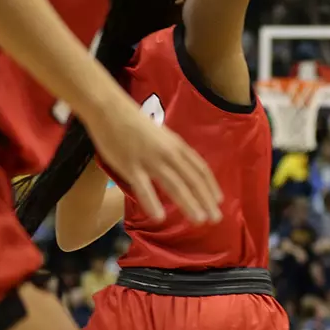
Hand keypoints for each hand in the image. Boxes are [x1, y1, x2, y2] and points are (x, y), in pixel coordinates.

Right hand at [78, 97, 221, 223]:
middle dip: (205, 200)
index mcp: (177, 146)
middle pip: (192, 180)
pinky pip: (143, 187)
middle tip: (216, 219)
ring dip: (189, 204)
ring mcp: (149, 160)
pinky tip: (159, 218)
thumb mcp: (162, 136)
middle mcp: (168, 153)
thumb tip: (184, 169)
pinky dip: (152, 202)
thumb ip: (173, 152)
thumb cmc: (135, 124)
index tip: (219, 201)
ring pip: (175, 185)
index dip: (211, 186)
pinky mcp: (130, 166)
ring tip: (199, 220)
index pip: (200, 169)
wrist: (110, 109)